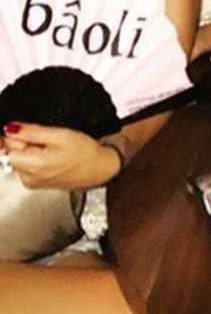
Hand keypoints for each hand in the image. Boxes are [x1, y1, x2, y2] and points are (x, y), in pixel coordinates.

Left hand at [3, 123, 119, 190]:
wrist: (99, 169)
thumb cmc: (85, 153)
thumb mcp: (60, 135)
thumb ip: (32, 131)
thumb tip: (9, 128)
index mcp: (33, 164)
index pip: (6, 145)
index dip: (18, 134)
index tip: (32, 132)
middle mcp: (28, 177)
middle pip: (12, 152)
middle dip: (25, 142)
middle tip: (47, 141)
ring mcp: (30, 182)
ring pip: (19, 158)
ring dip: (30, 150)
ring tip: (52, 149)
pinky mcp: (34, 184)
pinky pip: (26, 166)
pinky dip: (35, 159)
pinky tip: (51, 157)